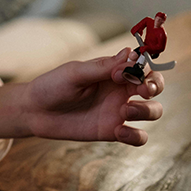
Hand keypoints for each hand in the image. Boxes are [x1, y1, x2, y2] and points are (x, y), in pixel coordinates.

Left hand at [22, 47, 163, 145]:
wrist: (35, 111)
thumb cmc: (52, 86)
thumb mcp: (75, 73)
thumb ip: (103, 67)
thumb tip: (130, 53)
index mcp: (112, 71)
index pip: (142, 65)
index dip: (145, 68)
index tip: (126, 73)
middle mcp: (120, 90)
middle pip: (154, 86)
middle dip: (155, 86)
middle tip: (143, 90)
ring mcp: (118, 111)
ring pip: (153, 111)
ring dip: (147, 110)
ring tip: (124, 112)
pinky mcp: (112, 131)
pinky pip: (138, 137)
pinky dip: (135, 136)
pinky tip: (118, 132)